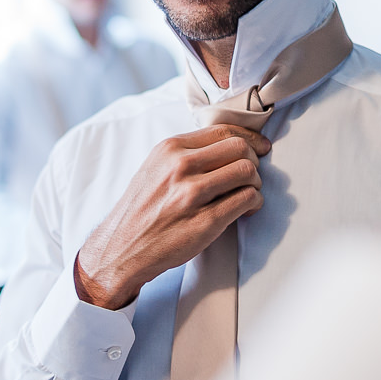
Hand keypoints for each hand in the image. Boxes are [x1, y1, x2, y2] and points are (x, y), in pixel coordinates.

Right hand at [74, 126, 270, 309]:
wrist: (121, 249)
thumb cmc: (141, 210)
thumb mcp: (154, 169)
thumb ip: (185, 154)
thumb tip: (225, 146)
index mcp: (169, 149)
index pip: (223, 130)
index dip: (248, 138)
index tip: (259, 147)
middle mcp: (180, 166)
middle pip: (239, 148)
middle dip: (253, 161)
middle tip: (250, 176)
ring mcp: (192, 194)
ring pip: (247, 172)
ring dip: (256, 183)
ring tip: (248, 193)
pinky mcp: (205, 221)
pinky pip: (247, 199)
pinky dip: (255, 202)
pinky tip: (246, 210)